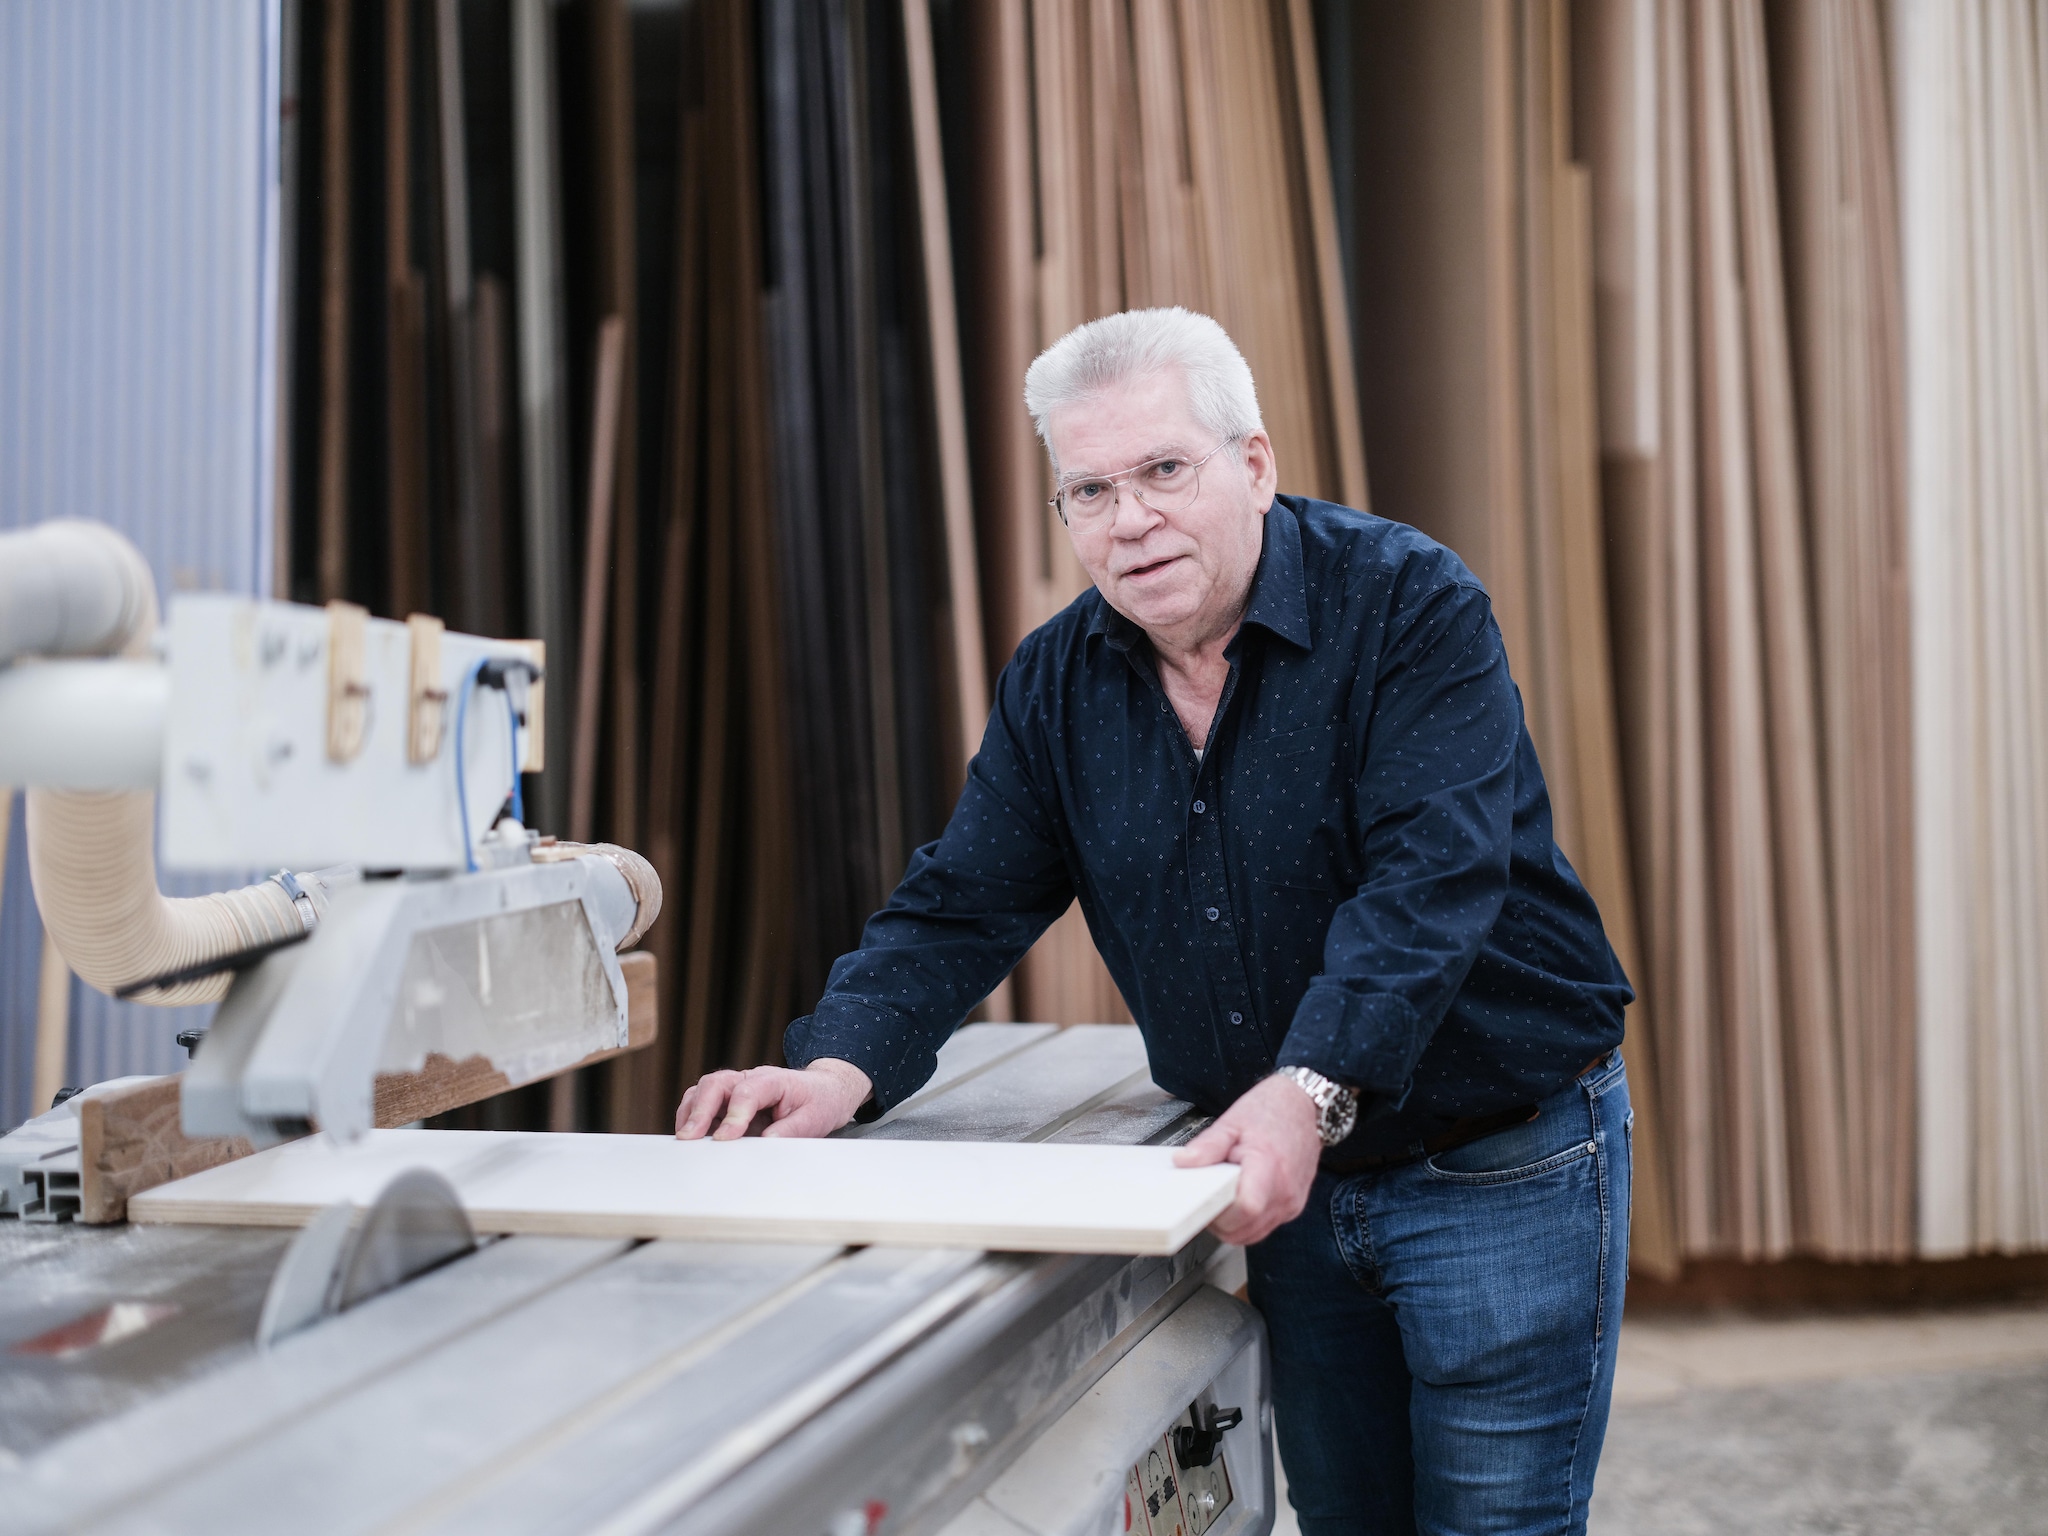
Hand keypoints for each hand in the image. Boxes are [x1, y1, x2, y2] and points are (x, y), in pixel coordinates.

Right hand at [674, 1059, 872, 1140]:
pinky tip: (690, 1135)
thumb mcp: (815, 1118)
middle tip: (689, 1137)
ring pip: (704, 1090)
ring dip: (691, 1111)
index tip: (725, 1138)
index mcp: (774, 1080)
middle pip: (716, 1083)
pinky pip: (704, 1102)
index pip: (747, 1092)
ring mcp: (737, 1087)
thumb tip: (766, 1142)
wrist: (825, 1090)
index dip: (734, 1115)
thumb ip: (791, 1130)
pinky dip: (692, 1116)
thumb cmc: (819, 1101)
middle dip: (700, 1110)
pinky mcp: (730, 1100)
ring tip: (684, 1137)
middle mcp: (750, 1078)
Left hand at [1173, 1073, 1323, 1244]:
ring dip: (1233, 1225)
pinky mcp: (1293, 1207)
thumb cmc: (1272, 1111)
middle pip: (1245, 1230)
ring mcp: (1291, 1202)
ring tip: (1223, 1197)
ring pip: (1253, 1235)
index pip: (1246, 1208)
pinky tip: (1240, 1199)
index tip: (1208, 1200)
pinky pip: (1265, 1227)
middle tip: (1208, 1199)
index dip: (1221, 1211)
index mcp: (1269, 1166)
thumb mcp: (1232, 1122)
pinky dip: (1248, 1221)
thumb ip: (1208, 1146)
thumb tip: (1184, 1162)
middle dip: (1220, 1222)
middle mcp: (1285, 1190)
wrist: (1304, 1108)